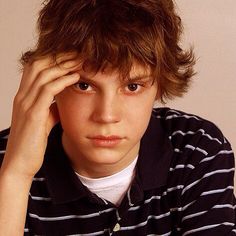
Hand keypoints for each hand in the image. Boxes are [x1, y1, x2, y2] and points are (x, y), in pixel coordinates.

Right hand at [1, 53, 80, 178]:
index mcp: (24, 97)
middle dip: (59, 55)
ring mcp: (26, 104)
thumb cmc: (32, 143)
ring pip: (43, 74)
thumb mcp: (42, 121)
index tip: (71, 54)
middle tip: (78, 51)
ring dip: (63, 65)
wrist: (19, 165)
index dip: (53, 57)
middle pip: (39, 64)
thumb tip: (60, 102)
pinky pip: (48, 90)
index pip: (36, 67)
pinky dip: (62, 81)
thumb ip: (49, 109)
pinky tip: (75, 77)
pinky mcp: (33, 115)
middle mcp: (22, 96)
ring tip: (80, 60)